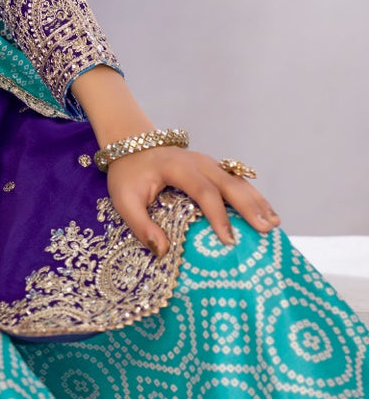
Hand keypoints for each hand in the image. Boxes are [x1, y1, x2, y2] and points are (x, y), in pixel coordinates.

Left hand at [106, 146, 280, 258]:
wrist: (131, 147)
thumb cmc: (128, 176)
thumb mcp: (123, 200)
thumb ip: (140, 225)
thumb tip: (162, 251)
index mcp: (177, 166)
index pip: (203, 190)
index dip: (218, 215)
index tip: (228, 240)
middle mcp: (198, 161)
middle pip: (229, 183)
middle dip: (249, 207)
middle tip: (266, 230)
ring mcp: (208, 163)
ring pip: (238, 181)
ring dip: (257, 201)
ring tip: (275, 223)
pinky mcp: (213, 168)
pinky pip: (237, 181)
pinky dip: (253, 196)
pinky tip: (267, 212)